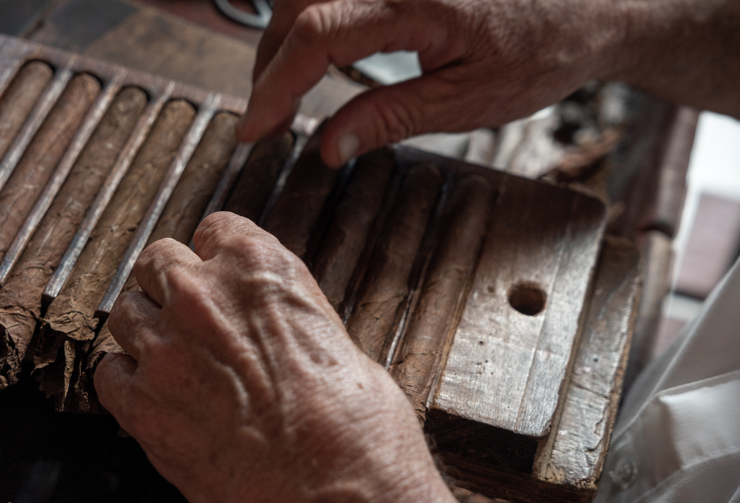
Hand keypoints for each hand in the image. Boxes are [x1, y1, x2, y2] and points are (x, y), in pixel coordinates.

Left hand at [94, 211, 434, 502]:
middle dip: (169, 287)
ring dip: (145, 332)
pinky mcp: (142, 406)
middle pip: (156, 262)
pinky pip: (108, 374)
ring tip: (171, 364)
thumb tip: (278, 334)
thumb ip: (288, 320)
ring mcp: (165, 349)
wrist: (336, 496)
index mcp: (259, 266)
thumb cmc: (357, 428)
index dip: (214, 258)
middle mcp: (202, 295)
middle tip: (188, 322)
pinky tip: (152, 400)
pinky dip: (125, 383)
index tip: (216, 278)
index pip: (214, 230)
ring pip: (125, 312)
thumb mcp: (338, 342)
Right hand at [236, 0, 622, 166]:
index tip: (254, 129)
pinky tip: (313, 49)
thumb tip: (329, 145)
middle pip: (297, 4)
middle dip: (271, 64)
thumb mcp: (466, 102)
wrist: (591, 6)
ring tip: (284, 89)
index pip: (317, 36)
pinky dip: (309, 17)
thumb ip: (389, 118)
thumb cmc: (541, 51)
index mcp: (416, 4)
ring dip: (283, 37)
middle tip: (268, 118)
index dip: (275, 86)